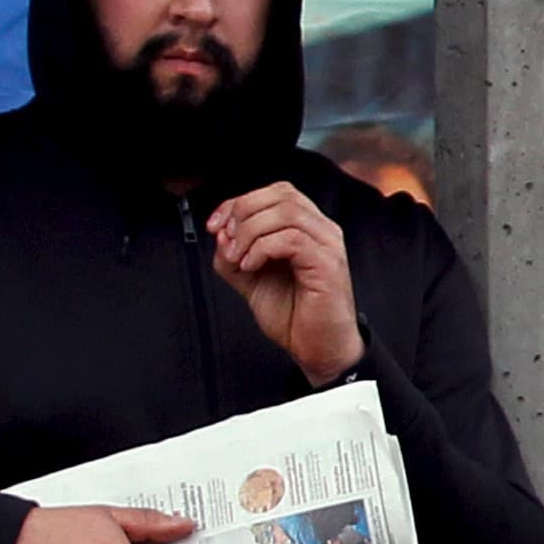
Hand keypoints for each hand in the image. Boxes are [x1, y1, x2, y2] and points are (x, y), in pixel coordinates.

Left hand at [206, 183, 362, 384]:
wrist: (318, 350)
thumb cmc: (295, 315)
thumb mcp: (250, 279)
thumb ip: (233, 254)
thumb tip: (220, 232)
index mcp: (307, 228)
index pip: (275, 193)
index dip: (241, 202)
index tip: (216, 224)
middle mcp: (322, 230)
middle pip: (281, 195)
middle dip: (243, 212)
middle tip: (227, 241)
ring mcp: (328, 245)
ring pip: (285, 212)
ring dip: (250, 232)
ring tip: (239, 257)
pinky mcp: (328, 264)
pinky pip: (291, 239)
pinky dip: (262, 249)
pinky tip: (252, 266)